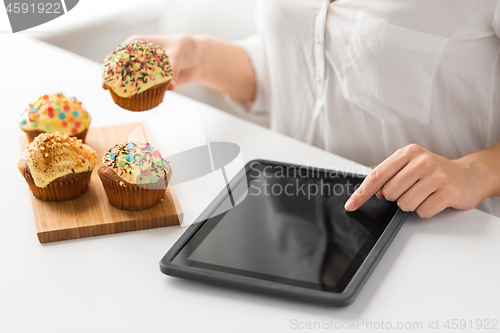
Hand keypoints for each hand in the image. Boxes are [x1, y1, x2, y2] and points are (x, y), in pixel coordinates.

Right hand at [103, 34, 199, 90]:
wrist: (196, 58)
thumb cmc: (184, 49)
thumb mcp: (177, 54)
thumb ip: (173, 69)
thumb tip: (171, 86)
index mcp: (138, 44)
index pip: (119, 54)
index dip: (110, 65)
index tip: (106, 76)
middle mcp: (138, 57)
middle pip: (121, 68)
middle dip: (113, 78)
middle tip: (106, 88)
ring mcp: (144, 70)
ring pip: (130, 80)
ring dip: (125, 89)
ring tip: (119, 98)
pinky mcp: (152, 81)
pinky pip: (144, 89)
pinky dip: (141, 96)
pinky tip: (139, 103)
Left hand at [344, 144, 488, 217]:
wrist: (469, 175)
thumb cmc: (434, 172)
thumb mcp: (410, 166)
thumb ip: (390, 176)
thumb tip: (374, 192)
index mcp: (408, 152)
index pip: (377, 175)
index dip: (361, 193)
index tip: (351, 204)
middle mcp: (422, 161)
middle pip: (390, 193)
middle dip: (397, 197)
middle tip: (413, 190)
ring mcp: (436, 176)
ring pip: (405, 204)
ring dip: (412, 204)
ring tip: (425, 194)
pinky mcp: (448, 192)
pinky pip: (423, 212)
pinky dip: (426, 210)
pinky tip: (435, 200)